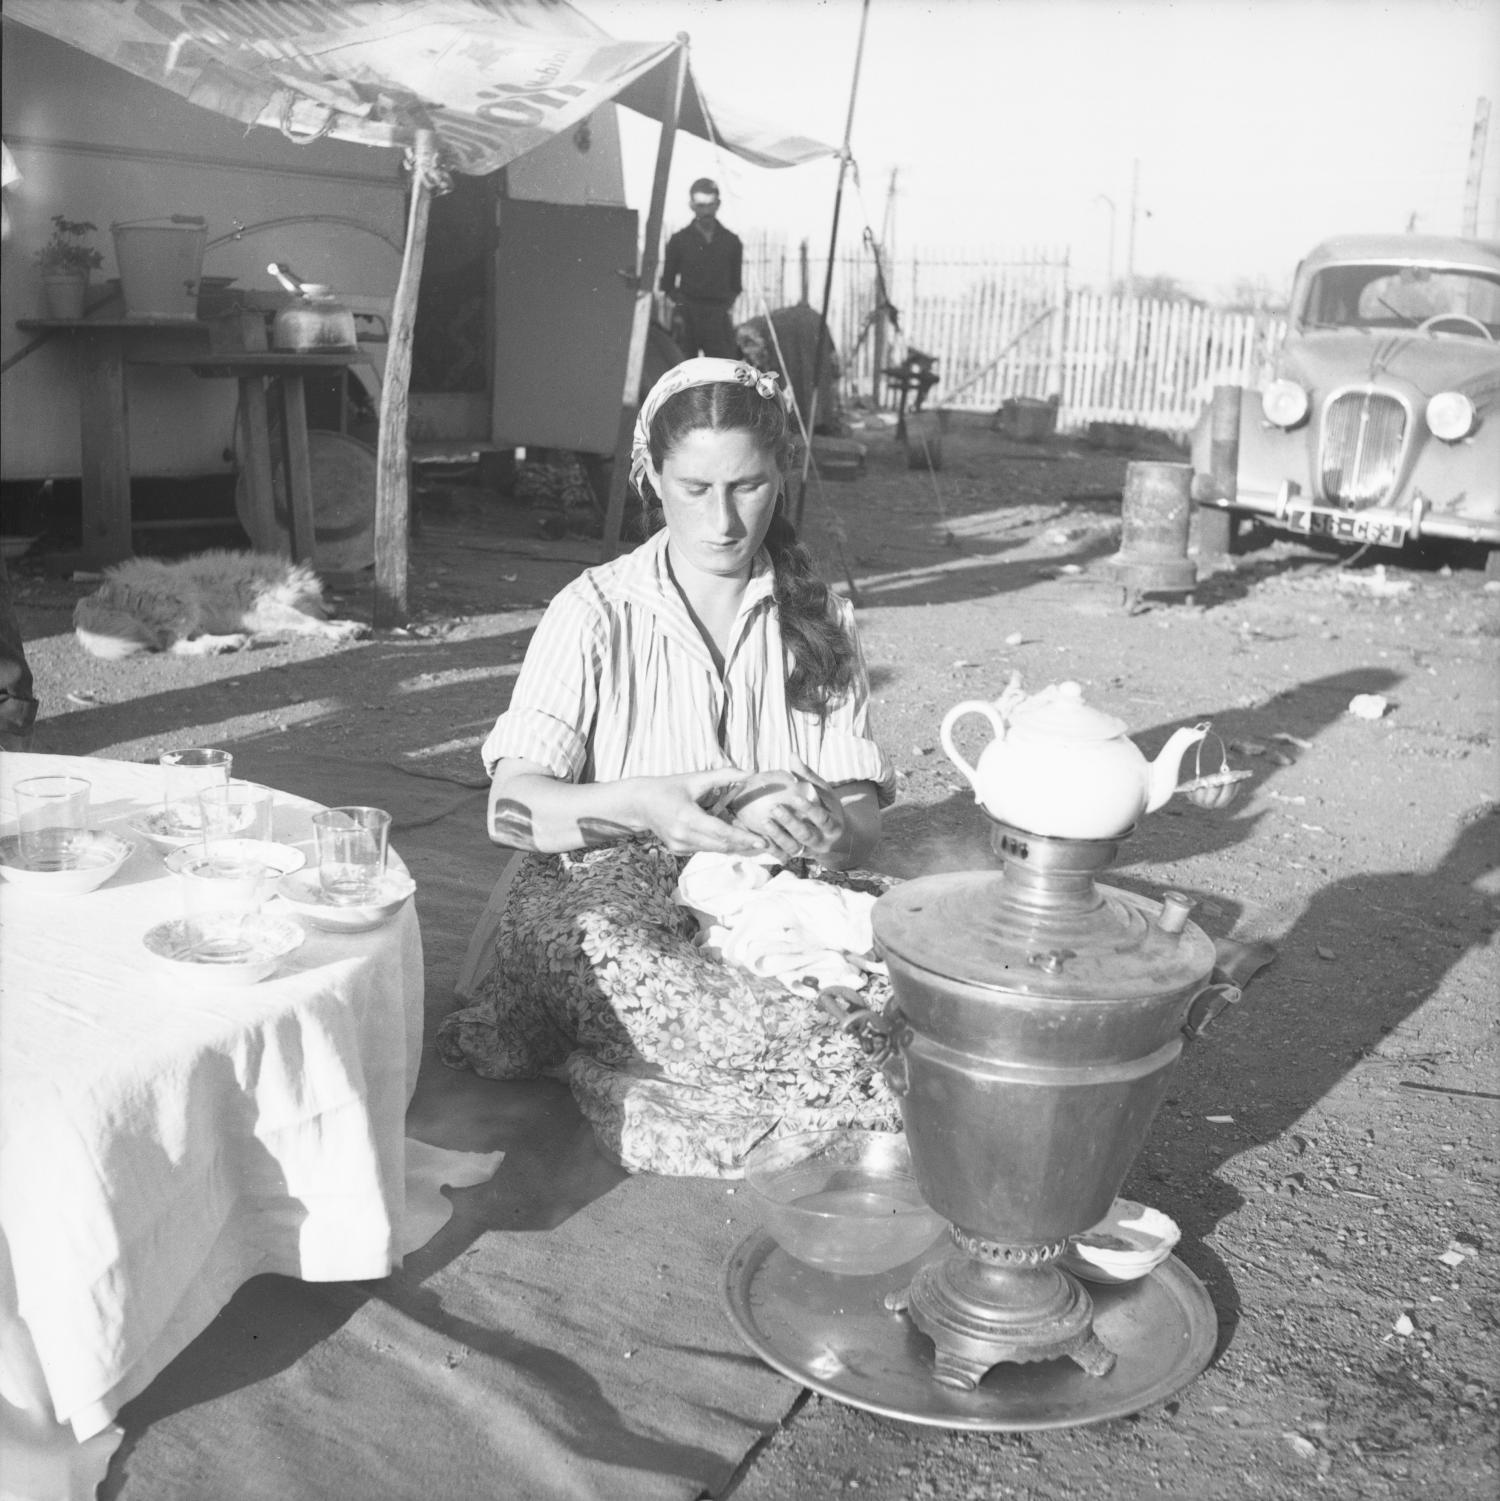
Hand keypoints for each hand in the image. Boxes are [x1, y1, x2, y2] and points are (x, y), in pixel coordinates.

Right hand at [630, 769, 769, 855]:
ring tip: (753, 842)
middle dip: (744, 845)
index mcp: (688, 817)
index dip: (743, 838)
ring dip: (734, 847)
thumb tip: (750, 772)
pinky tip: (733, 841)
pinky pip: (704, 848)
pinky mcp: (677, 849)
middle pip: (720, 845)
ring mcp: (679, 845)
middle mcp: (683, 835)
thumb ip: (724, 775)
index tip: (761, 840)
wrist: (639, 803)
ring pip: (713, 849)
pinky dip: (719, 845)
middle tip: (765, 842)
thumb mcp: (696, 779)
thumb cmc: (669, 787)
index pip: (721, 832)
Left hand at [726, 766, 844, 861]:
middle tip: (774, 809)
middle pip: (806, 834)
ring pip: (793, 847)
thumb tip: (792, 755)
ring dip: (779, 836)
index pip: (822, 818)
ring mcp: (810, 852)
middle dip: (790, 823)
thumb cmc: (827, 808)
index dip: (809, 809)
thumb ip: (808, 777)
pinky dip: (772, 848)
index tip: (795, 798)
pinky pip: (784, 855)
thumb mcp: (824, 793)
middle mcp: (823, 842)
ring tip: (764, 822)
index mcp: (833, 826)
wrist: (836, 838)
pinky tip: (759, 837)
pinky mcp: (797, 858)